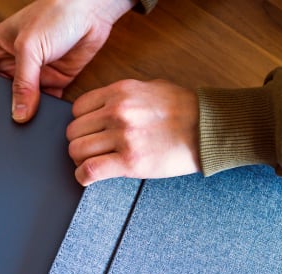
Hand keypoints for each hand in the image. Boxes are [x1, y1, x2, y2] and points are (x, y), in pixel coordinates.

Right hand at [0, 0, 133, 122]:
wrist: (91, 11)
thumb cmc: (55, 14)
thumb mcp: (29, 46)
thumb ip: (22, 82)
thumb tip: (18, 114)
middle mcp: (14, 62)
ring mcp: (35, 74)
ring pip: (23, 102)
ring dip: (24, 113)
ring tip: (21, 127)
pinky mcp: (55, 81)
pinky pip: (46, 104)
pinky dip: (45, 113)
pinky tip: (42, 121)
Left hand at [67, 79, 200, 185]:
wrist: (207, 129)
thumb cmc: (184, 109)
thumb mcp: (150, 88)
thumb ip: (123, 96)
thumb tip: (102, 108)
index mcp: (120, 92)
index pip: (78, 109)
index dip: (81, 123)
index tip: (88, 132)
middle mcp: (117, 112)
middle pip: (74, 132)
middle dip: (79, 143)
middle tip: (91, 151)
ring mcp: (122, 136)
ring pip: (76, 151)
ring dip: (81, 160)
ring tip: (92, 164)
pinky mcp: (129, 161)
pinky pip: (89, 170)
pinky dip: (83, 176)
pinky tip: (87, 178)